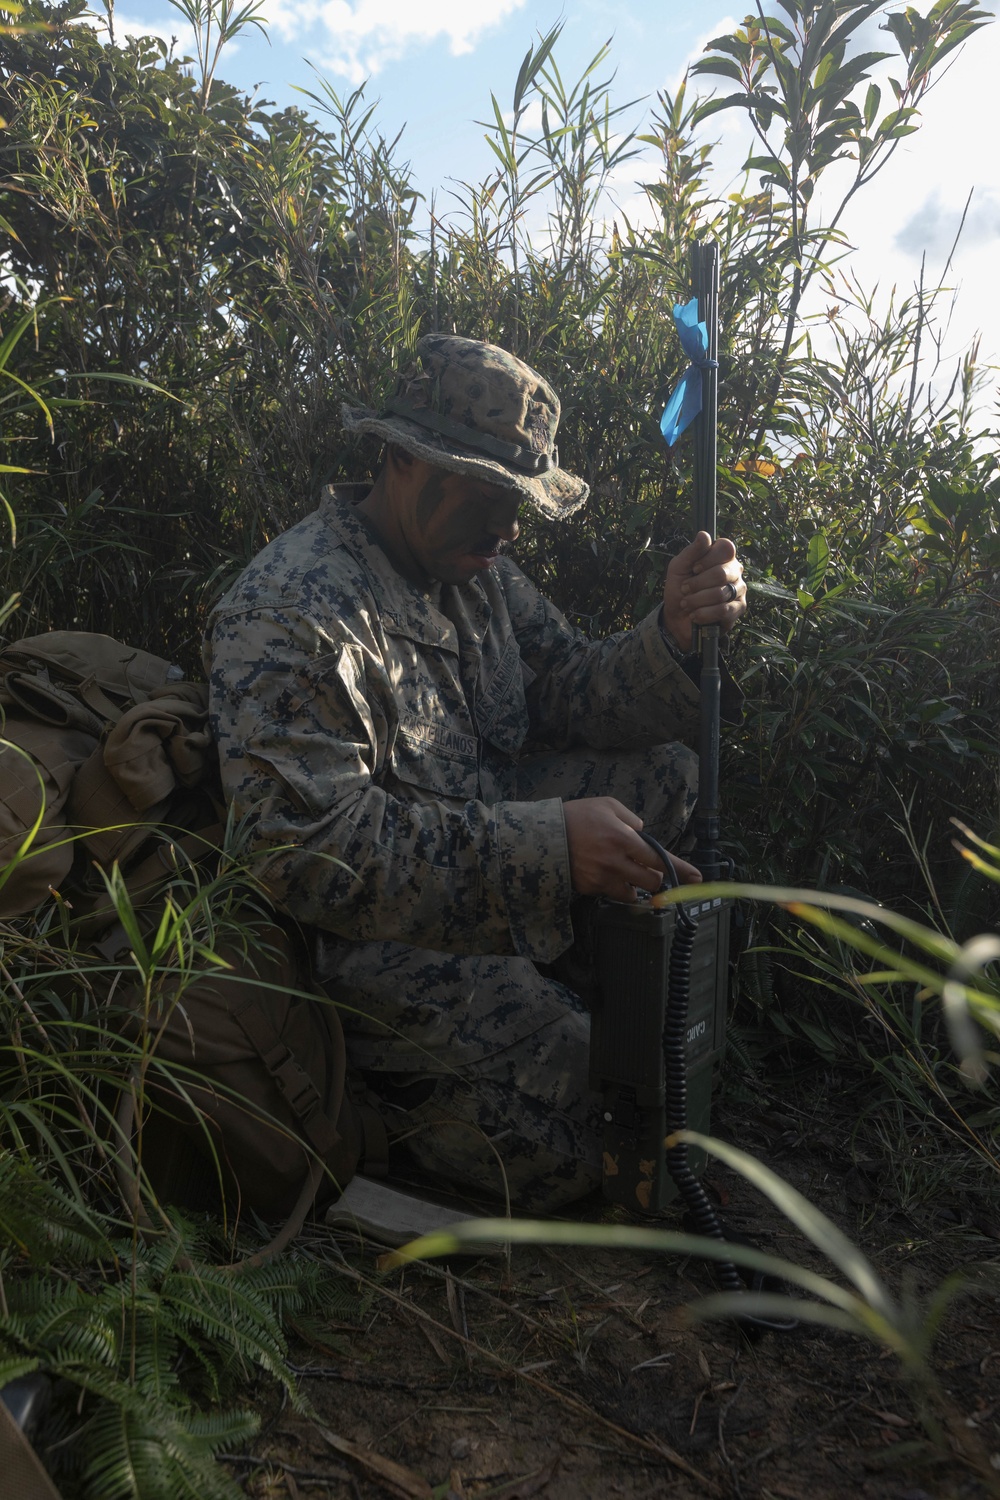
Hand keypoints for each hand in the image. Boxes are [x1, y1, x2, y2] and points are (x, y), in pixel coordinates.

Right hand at [563, 797, 701, 903]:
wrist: (541, 837)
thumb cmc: (576, 817)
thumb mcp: (606, 805)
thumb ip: (630, 819)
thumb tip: (643, 834)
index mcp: (623, 839)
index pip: (660, 859)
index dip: (682, 870)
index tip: (697, 878)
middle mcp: (616, 862)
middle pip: (651, 881)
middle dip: (655, 876)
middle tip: (647, 868)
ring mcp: (603, 879)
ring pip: (633, 894)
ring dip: (635, 885)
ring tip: (623, 871)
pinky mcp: (590, 889)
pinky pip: (612, 894)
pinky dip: (615, 887)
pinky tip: (604, 873)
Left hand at [663, 531, 746, 652]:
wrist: (677, 617)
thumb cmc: (679, 589)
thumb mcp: (678, 568)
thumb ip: (691, 552)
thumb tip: (704, 535)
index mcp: (722, 556)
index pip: (726, 549)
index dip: (708, 559)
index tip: (693, 569)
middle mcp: (734, 571)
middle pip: (722, 573)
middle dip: (697, 584)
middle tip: (684, 589)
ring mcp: (739, 589)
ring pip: (721, 593)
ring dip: (697, 600)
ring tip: (687, 604)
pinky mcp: (739, 608)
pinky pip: (723, 610)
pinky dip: (704, 613)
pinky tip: (695, 615)